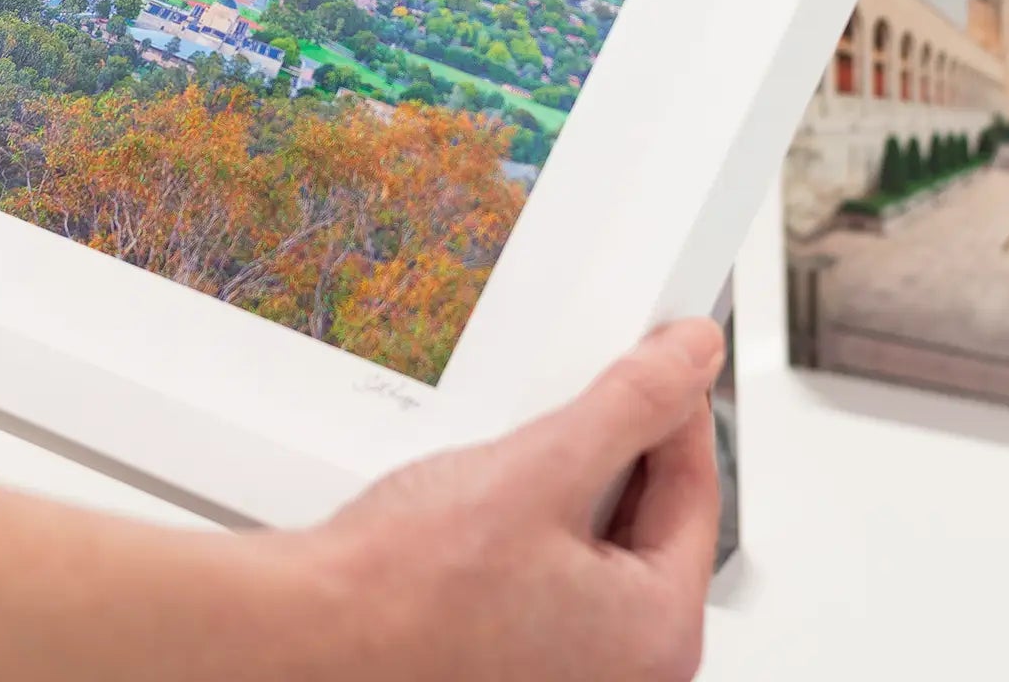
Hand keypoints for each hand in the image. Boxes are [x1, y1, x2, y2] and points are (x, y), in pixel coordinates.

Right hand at [314, 317, 726, 680]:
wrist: (312, 636)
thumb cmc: (408, 590)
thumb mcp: (540, 467)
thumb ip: (631, 404)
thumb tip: (691, 359)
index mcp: (657, 635)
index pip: (697, 493)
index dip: (677, 410)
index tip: (662, 362)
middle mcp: (625, 672)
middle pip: (649, 524)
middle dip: (617, 455)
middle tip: (582, 398)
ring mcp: (569, 673)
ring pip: (598, 551)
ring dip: (571, 492)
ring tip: (521, 454)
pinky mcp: (517, 665)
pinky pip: (555, 580)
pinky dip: (535, 532)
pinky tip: (489, 504)